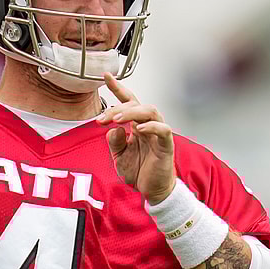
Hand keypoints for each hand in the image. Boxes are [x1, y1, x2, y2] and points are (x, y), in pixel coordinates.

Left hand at [97, 72, 175, 203]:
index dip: (118, 88)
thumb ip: (114, 142)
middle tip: (102, 119)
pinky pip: (163, 129)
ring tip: (116, 120)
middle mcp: (148, 125)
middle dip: (117, 108)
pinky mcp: (166, 145)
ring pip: (150, 111)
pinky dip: (151, 126)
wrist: (152, 191)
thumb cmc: (139, 172)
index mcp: (136, 125)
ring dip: (131, 112)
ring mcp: (158, 134)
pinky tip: (138, 129)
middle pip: (136, 104)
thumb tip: (113, 129)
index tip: (105, 76)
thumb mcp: (119, 157)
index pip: (128, 102)